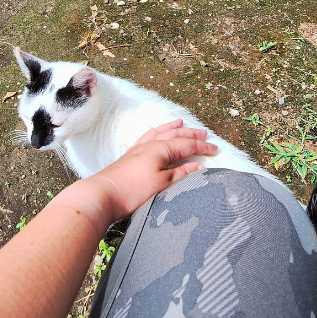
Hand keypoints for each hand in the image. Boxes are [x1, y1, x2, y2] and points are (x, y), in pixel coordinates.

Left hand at [61, 120, 216, 228]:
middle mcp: (150, 145)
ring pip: (159, 133)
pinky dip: (154, 132)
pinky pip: (145, 137)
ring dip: (172, 128)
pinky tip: (154, 132)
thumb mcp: (161, 184)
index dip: (203, 147)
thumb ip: (181, 174)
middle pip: (175, 135)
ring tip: (181, 122)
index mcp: (161, 150)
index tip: (216, 150)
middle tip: (205, 135)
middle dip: (191, 134)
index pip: (187, 145)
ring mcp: (138, 149)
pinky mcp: (129, 155)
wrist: (100, 195)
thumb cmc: (132, 191)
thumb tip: (199, 166)